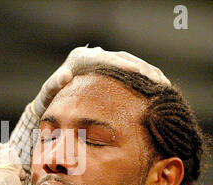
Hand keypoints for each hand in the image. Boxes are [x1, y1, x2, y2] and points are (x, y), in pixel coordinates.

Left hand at [33, 46, 169, 116]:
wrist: (50, 99)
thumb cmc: (49, 97)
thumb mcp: (49, 91)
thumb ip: (54, 83)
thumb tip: (66, 75)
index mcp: (81, 58)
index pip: (106, 59)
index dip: (124, 66)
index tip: (139, 73)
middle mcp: (94, 56)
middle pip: (123, 58)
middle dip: (143, 69)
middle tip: (159, 81)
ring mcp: (102, 63)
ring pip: (130, 63)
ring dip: (148, 73)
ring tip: (164, 85)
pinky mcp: (108, 72)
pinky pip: (129, 72)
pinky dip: (143, 78)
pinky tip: (156, 87)